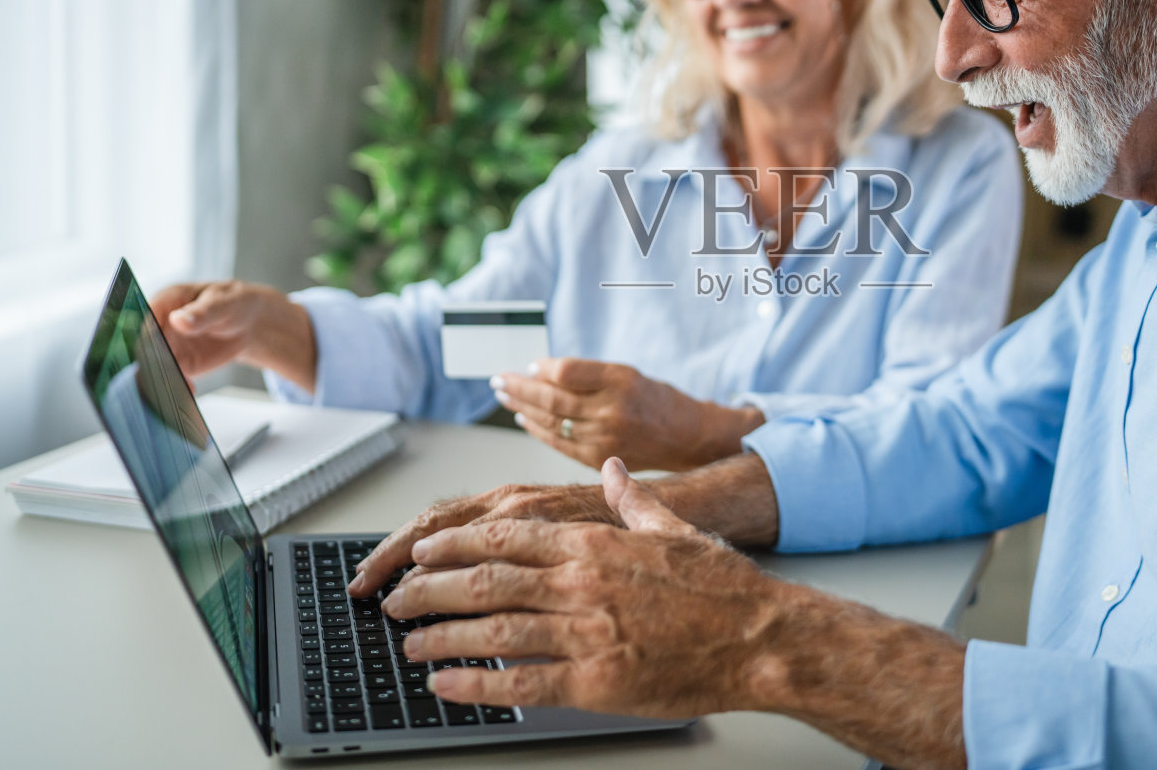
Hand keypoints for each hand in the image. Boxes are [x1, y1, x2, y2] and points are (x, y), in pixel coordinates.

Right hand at [150, 279, 316, 388]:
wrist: (249, 323)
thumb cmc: (233, 303)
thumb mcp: (223, 304)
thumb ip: (202, 313)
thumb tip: (177, 320)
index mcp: (166, 300)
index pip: (146, 317)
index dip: (146, 333)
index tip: (154, 349)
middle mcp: (160, 324)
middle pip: (145, 345)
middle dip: (150, 361)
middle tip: (165, 374)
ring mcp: (168, 346)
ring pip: (154, 365)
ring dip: (160, 379)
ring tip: (176, 387)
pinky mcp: (179, 364)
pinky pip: (172, 377)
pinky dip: (177, 386)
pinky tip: (189, 390)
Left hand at [383, 458, 786, 719]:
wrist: (761, 636)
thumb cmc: (721, 587)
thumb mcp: (672, 528)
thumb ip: (632, 499)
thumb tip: (612, 473)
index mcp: (594, 542)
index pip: (504, 536)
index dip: (453, 546)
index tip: (422, 553)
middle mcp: (581, 582)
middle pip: (483, 580)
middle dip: (429, 590)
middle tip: (396, 600)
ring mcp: (586, 632)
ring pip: (491, 630)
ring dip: (440, 636)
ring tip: (408, 643)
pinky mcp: (596, 681)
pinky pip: (520, 683)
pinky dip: (475, 684)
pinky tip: (446, 684)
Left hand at [496, 358, 763, 471]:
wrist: (686, 437)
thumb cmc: (655, 400)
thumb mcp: (627, 374)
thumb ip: (586, 374)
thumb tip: (539, 372)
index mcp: (621, 381)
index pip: (567, 371)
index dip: (542, 367)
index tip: (529, 364)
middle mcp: (612, 411)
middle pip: (552, 398)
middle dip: (519, 387)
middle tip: (499, 379)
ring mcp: (604, 438)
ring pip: (551, 421)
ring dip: (522, 407)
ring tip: (504, 395)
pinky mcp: (597, 458)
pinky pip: (558, 442)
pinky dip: (537, 429)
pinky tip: (523, 419)